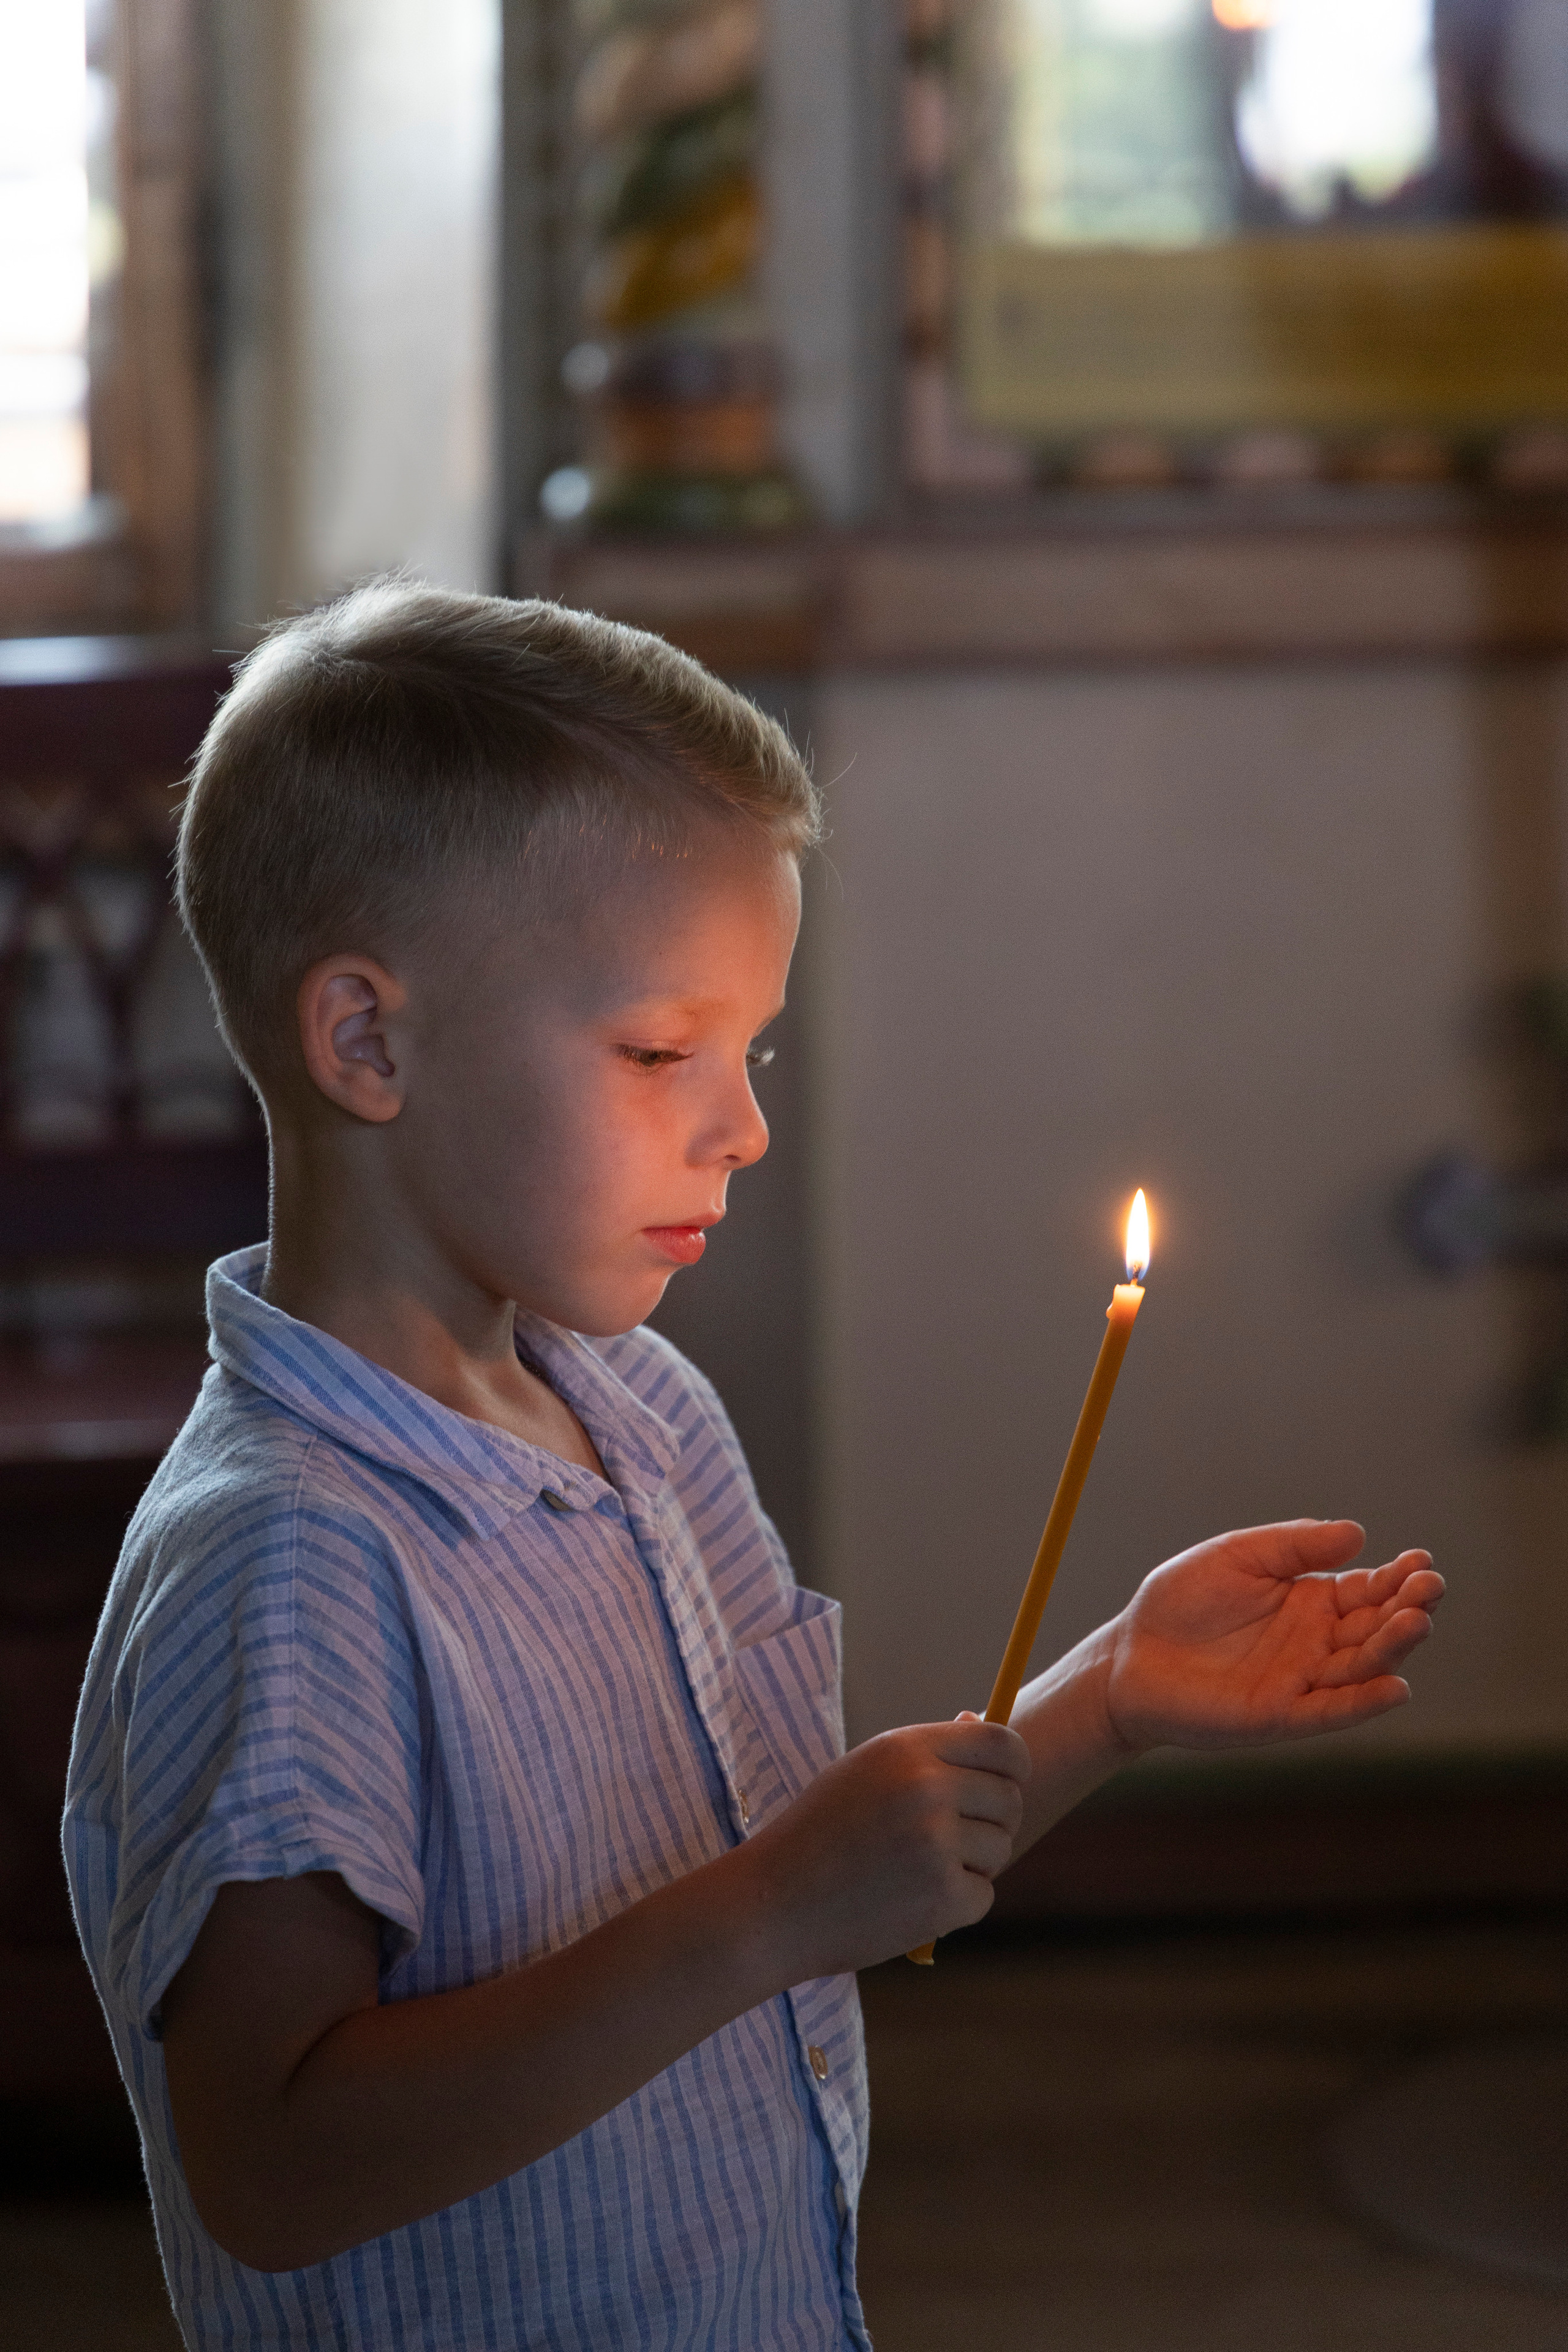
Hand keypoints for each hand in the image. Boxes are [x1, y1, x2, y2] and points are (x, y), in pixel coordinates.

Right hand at [740, 1715, 1030, 1978]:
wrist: (772, 1903)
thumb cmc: (820, 1834)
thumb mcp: (865, 1771)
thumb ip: (925, 1752)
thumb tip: (981, 1721)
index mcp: (907, 1749)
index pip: (1002, 1743)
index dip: (1013, 1766)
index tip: (1004, 1784)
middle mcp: (927, 1787)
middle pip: (1009, 1798)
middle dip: (993, 1821)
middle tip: (952, 1841)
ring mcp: (936, 1843)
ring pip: (1000, 1848)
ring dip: (974, 1865)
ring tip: (918, 1871)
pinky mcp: (942, 1897)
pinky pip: (983, 1895)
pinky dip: (957, 1905)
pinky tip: (910, 1903)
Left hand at [1104, 1519, 1442, 1751]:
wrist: (1131, 1655)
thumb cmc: (1181, 1601)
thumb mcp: (1237, 1557)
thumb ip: (1293, 1547)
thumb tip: (1358, 1534)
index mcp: (1309, 1601)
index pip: (1368, 1591)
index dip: (1397, 1579)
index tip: (1421, 1562)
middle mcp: (1315, 1642)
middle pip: (1375, 1628)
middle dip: (1407, 1608)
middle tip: (1431, 1587)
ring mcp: (1301, 1681)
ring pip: (1361, 1668)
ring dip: (1393, 1648)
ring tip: (1418, 1621)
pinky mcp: (1280, 1715)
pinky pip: (1330, 1710)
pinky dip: (1363, 1702)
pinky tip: (1395, 1687)